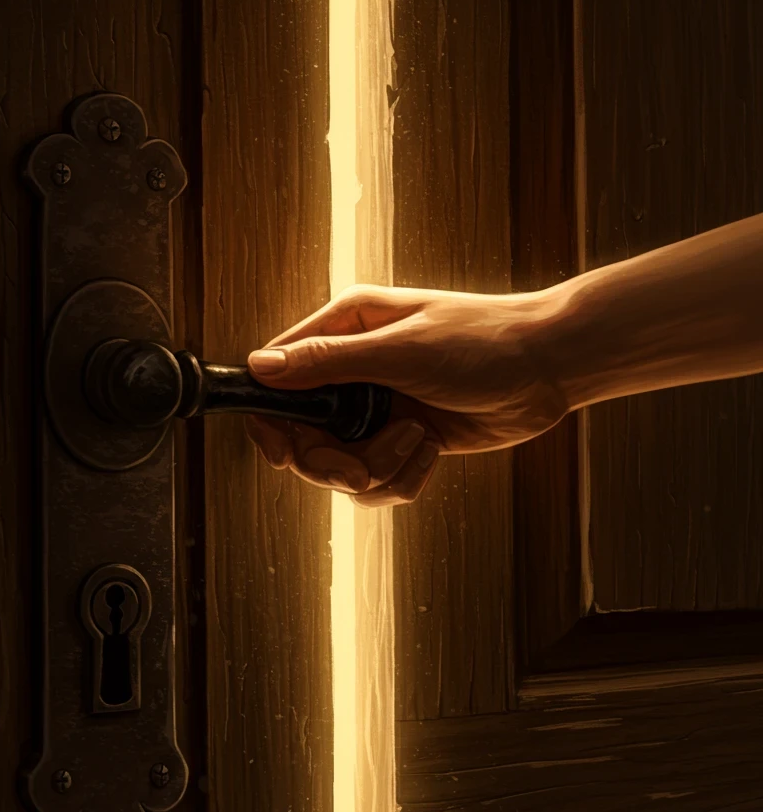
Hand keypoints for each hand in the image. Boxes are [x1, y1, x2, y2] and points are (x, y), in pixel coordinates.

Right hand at [244, 283, 568, 506]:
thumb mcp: (400, 350)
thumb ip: (327, 362)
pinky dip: (403, 477)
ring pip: (343, 467)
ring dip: (378, 468)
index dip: (272, 421)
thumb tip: (260, 368)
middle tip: (360, 470)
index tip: (282, 454)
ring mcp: (379, 408)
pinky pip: (379, 481)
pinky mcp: (405, 440)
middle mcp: (355, 369)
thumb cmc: (484, 341)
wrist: (550, 368)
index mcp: (344, 330)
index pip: (278, 377)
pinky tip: (432, 451)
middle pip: (306, 438)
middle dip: (333, 463)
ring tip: (417, 443)